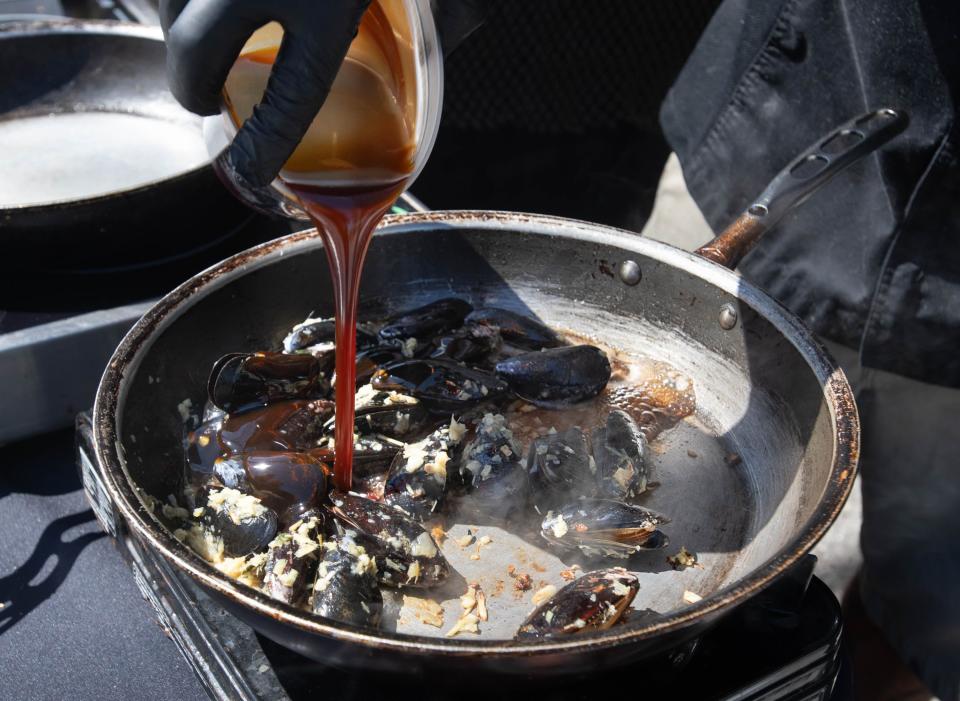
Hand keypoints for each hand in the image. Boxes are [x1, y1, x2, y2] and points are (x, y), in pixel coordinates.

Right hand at [161, 0, 486, 188]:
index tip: (246, 170)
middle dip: (191, 83)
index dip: (261, 148)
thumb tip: (461, 25)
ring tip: (195, 33)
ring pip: (164, 1)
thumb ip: (455, 4)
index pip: (289, 102)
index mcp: (328, 1)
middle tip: (201, 94)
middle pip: (193, 52)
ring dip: (174, 22)